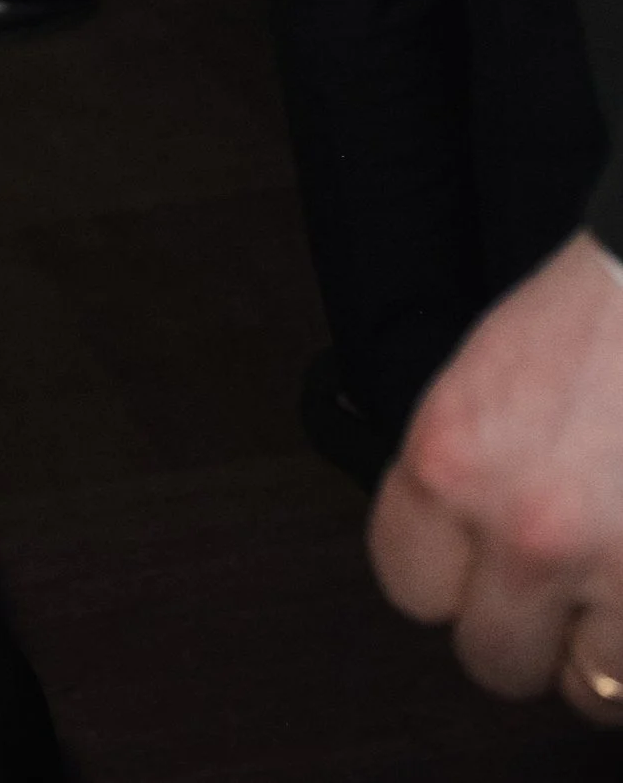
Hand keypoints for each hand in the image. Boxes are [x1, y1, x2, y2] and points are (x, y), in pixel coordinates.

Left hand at [372, 233, 622, 719]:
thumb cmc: (598, 318)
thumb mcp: (492, 379)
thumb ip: (464, 470)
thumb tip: (459, 561)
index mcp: (453, 457)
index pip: (407, 584)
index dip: (448, 580)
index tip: (474, 569)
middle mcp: (524, 527)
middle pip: (492, 658)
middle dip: (527, 631)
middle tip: (559, 587)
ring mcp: (612, 570)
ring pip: (586, 689)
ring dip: (603, 652)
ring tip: (615, 581)